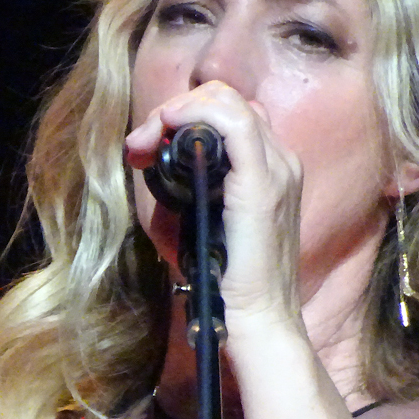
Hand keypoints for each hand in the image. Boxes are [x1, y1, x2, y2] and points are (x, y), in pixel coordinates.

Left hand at [125, 81, 303, 327]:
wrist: (256, 317)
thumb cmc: (223, 279)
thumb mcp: (196, 223)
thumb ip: (181, 188)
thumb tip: (150, 161)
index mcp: (268, 168)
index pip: (228, 113)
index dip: (182, 115)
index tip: (143, 145)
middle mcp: (280, 161)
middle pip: (225, 100)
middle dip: (173, 110)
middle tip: (138, 142)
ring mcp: (277, 169)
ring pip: (228, 101)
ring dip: (177, 110)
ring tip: (145, 139)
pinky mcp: (264, 183)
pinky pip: (234, 122)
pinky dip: (196, 113)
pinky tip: (168, 124)